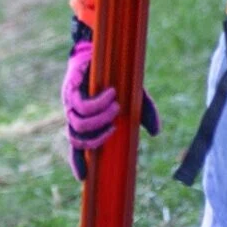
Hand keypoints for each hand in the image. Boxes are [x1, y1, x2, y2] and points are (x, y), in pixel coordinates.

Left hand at [64, 31, 159, 180]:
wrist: (101, 49)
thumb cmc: (116, 75)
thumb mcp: (133, 97)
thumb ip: (143, 115)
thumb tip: (156, 133)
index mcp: (85, 120)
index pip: (77, 147)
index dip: (78, 163)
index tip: (84, 178)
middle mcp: (74, 115)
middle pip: (77, 139)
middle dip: (97, 137)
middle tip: (115, 126)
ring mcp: (70, 102)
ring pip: (79, 124)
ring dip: (100, 119)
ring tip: (116, 106)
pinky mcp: (71, 88)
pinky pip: (83, 105)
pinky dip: (98, 104)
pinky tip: (110, 94)